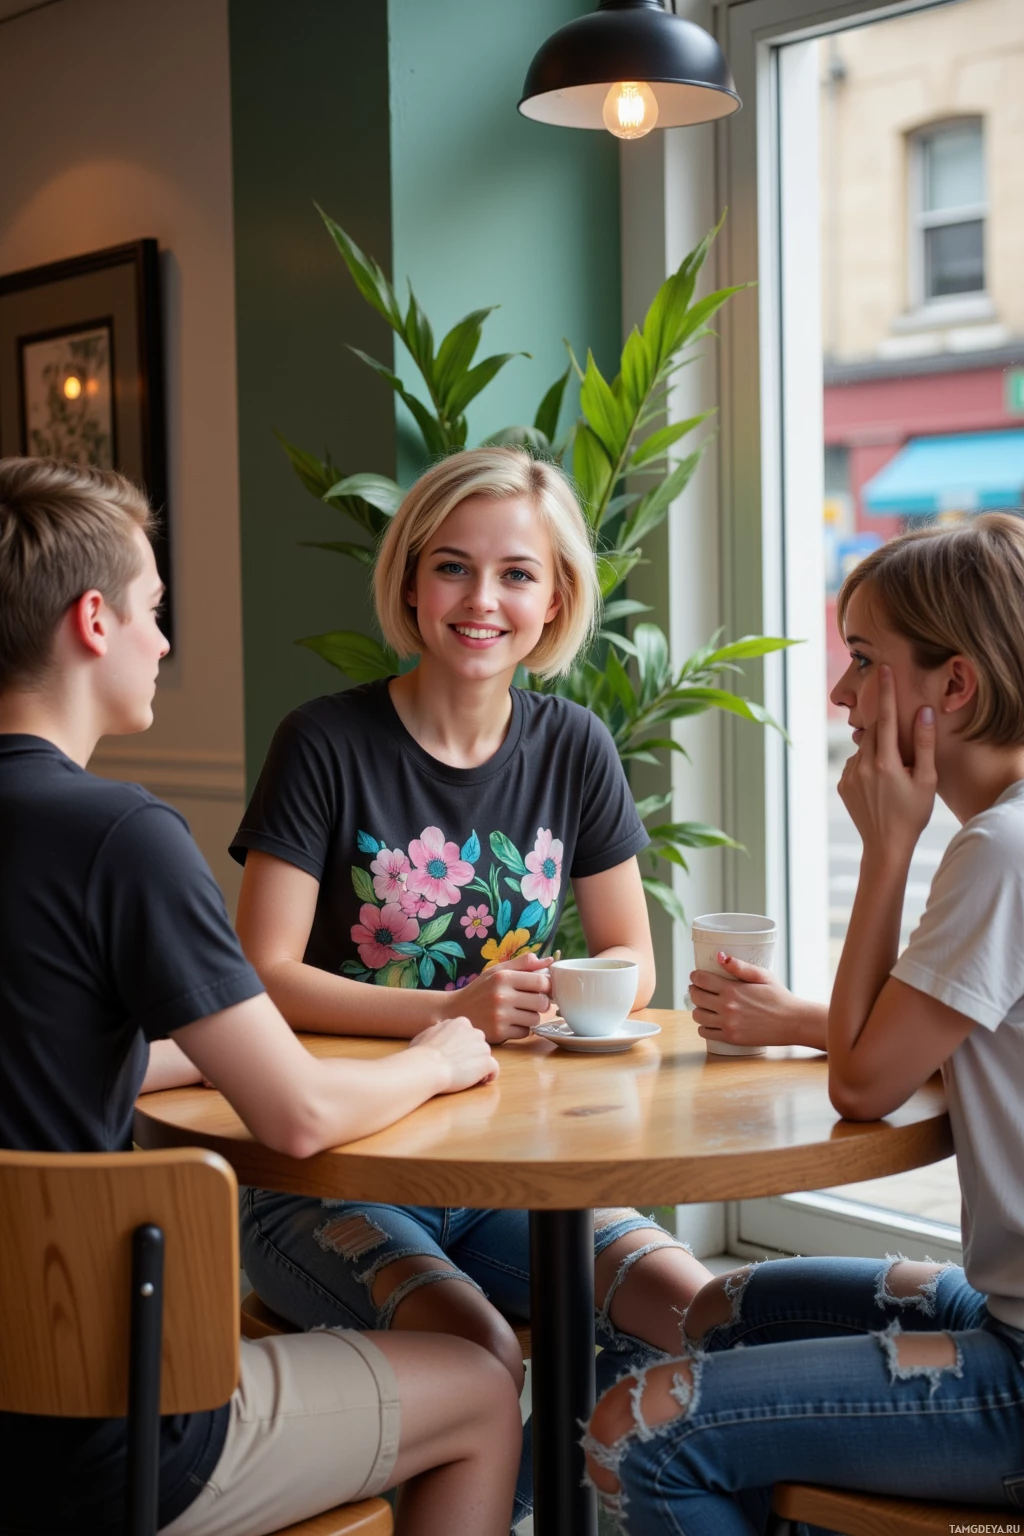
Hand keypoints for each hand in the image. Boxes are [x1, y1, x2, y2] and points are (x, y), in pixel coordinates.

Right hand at [408, 1015, 498, 1093]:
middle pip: (478, 1044)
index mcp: (461, 1023)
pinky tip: (481, 1081)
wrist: (427, 1066)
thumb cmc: (422, 1052)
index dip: (463, 1047)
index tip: (456, 1056)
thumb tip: (438, 1029)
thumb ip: (438, 1030)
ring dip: (479, 1066)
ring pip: (486, 1056)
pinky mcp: (486, 1062)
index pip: (468, 1034)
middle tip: (461, 1067)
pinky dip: (490, 1075)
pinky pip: (494, 1069)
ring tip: (467, 1076)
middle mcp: (475, 1031)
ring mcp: (482, 1047)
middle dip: (472, 1055)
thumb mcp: (427, 1034)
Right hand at [445, 953, 552, 1042]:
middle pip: (542, 1003)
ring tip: (517, 1012)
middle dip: (540, 1003)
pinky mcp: (498, 1033)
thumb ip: (523, 964)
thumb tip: (550, 960)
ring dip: (530, 1017)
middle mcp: (501, 996)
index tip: (542, 989)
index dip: (547, 986)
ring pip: (535, 1019)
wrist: (455, 1011)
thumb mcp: (498, 970)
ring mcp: (500, 1016)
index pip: (542, 982)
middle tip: (530, 1002)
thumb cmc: (480, 990)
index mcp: (503, 977)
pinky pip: (525, 1032)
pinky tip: (510, 1023)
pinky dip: (521, 1029)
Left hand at [691, 955, 806, 1047]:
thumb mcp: (762, 975)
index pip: (701, 980)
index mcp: (733, 989)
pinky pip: (705, 1033)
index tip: (696, 976)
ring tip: (705, 1006)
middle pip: (696, 997)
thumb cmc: (779, 997)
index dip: (695, 976)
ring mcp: (728, 1024)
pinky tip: (710, 1021)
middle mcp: (727, 1007)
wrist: (792, 1022)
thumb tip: (720, 956)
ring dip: (698, 1009)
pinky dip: (703, 1027)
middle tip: (699, 989)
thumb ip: (740, 966)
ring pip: (697, 1016)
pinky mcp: (731, 1038)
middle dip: (694, 991)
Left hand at [838, 666, 936, 859]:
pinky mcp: (841, 784)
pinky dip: (866, 767)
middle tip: (900, 754)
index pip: (887, 717)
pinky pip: (854, 764)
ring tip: (891, 780)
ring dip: (877, 753)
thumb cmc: (912, 814)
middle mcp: (863, 765)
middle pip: (874, 732)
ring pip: (863, 749)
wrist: (885, 845)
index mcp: (886, 762)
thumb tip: (923, 712)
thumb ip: (924, 744)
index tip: (883, 669)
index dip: (886, 691)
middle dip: (887, 732)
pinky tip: (878, 786)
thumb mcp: (926, 780)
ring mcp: (849, 775)